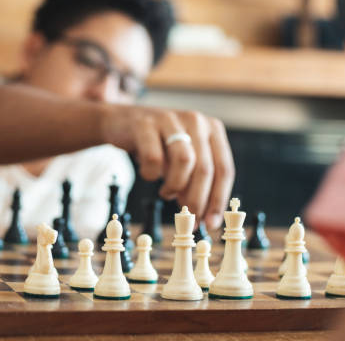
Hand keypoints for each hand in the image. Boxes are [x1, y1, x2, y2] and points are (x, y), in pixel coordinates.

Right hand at [102, 105, 234, 228]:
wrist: (120, 122)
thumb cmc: (157, 144)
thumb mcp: (183, 158)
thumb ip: (196, 181)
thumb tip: (204, 216)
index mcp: (212, 129)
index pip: (224, 169)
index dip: (218, 200)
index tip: (211, 223)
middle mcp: (196, 121)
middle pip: (205, 168)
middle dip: (197, 200)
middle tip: (188, 218)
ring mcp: (170, 120)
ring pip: (184, 161)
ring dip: (175, 185)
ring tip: (167, 193)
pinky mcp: (145, 124)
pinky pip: (153, 158)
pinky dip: (151, 174)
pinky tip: (149, 174)